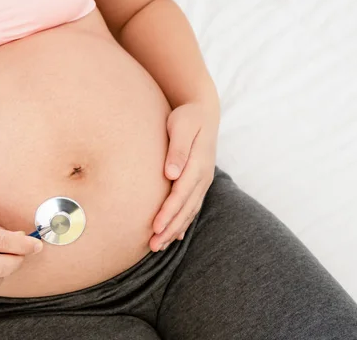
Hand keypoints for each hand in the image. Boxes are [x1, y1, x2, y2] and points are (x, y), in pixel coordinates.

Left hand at [150, 103, 217, 251]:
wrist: (203, 111)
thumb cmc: (187, 117)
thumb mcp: (181, 126)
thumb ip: (178, 149)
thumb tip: (171, 173)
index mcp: (198, 164)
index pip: (181, 194)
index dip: (168, 212)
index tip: (155, 227)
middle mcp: (203, 176)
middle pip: (186, 208)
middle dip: (170, 228)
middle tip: (153, 246)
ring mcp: (203, 181)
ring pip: (189, 211)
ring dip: (175, 229)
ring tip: (159, 245)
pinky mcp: (199, 182)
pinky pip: (192, 206)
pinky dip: (183, 222)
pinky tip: (174, 235)